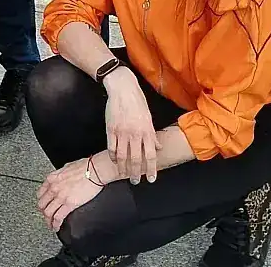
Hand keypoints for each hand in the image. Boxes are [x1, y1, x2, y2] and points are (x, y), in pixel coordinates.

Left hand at [37, 157, 104, 230]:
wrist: (95, 170)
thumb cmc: (85, 167)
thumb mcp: (67, 167)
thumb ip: (60, 175)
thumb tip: (61, 179)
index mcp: (52, 178)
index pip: (40, 193)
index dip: (41, 201)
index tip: (44, 205)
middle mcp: (54, 188)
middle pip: (42, 204)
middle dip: (43, 212)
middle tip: (46, 216)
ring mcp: (61, 196)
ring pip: (48, 213)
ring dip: (48, 221)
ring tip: (50, 225)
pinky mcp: (69, 204)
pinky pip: (58, 217)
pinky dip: (55, 224)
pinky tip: (56, 227)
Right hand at [103, 67, 158, 182]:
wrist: (123, 89)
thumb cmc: (138, 102)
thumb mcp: (149, 117)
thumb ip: (153, 134)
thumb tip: (159, 147)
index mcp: (147, 131)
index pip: (151, 155)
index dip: (152, 169)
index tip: (152, 179)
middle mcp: (135, 134)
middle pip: (136, 159)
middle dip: (137, 173)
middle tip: (136, 182)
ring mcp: (122, 132)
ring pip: (123, 156)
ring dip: (124, 168)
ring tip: (124, 176)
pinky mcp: (111, 129)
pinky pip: (111, 147)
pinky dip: (113, 156)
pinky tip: (114, 161)